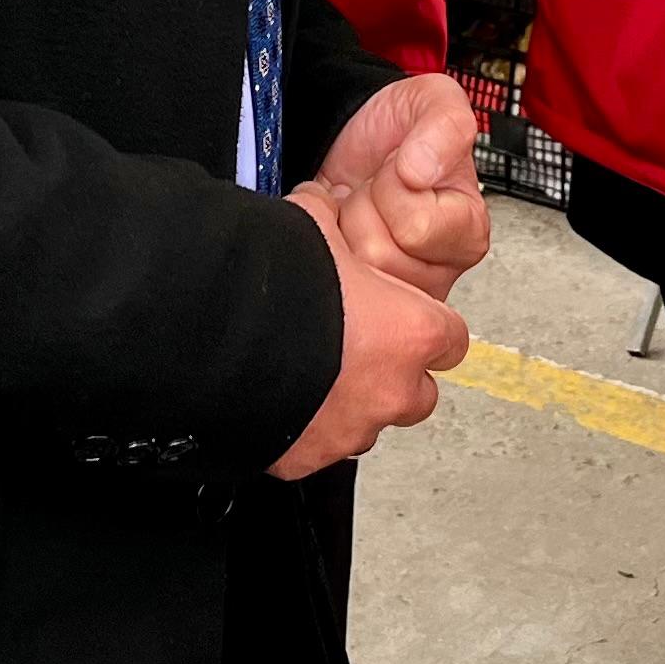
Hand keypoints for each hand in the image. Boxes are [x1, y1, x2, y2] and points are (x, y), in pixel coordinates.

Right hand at [270, 213, 470, 480]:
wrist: (214, 339)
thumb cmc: (273, 287)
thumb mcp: (310, 226)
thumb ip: (330, 221)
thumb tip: (322, 206)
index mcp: (409, 333)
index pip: (450, 338)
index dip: (425, 324)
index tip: (404, 315)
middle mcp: (391, 390)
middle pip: (419, 393)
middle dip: (394, 375)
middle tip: (358, 350)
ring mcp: (349, 430)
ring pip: (368, 424)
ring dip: (349, 403)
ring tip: (311, 373)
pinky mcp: (305, 458)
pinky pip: (315, 447)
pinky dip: (303, 429)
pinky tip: (275, 399)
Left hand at [305, 71, 488, 296]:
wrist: (356, 131)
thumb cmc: (402, 126)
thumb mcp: (436, 100)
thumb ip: (445, 126)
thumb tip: (421, 171)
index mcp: (467, 232)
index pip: (416, 227)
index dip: (395, 187)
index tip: (402, 167)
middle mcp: (437, 267)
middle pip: (378, 254)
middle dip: (364, 206)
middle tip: (377, 186)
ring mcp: (395, 283)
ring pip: (350, 266)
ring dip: (343, 221)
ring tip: (360, 203)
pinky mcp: (357, 290)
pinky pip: (324, 272)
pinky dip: (322, 238)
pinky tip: (340, 222)